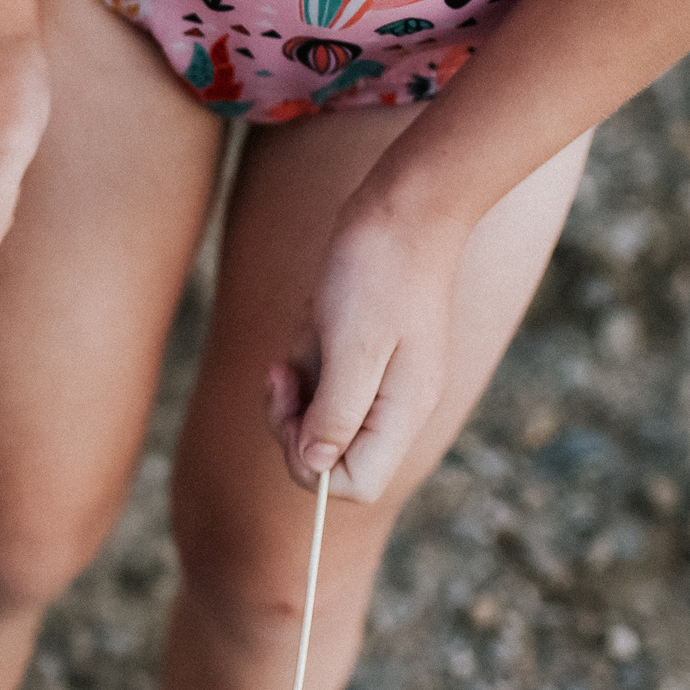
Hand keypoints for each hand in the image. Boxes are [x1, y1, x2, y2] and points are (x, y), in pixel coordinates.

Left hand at [267, 205, 469, 501]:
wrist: (406, 204)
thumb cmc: (378, 269)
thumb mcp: (350, 346)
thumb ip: (334, 414)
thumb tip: (315, 466)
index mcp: (403, 413)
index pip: (355, 484)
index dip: (311, 466)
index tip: (294, 414)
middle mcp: (397, 408)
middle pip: (331, 460)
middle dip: (293, 426)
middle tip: (282, 376)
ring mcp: (384, 385)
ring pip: (320, 421)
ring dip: (297, 390)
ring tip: (299, 345)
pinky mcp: (368, 360)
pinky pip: (322, 383)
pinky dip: (305, 363)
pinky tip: (309, 328)